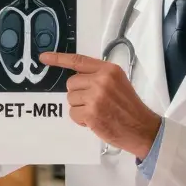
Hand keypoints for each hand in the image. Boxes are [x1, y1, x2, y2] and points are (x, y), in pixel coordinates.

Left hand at [40, 52, 161, 157]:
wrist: (142, 128)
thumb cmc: (129, 107)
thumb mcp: (118, 83)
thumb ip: (99, 76)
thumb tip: (76, 79)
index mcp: (109, 70)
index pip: (79, 61)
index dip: (58, 58)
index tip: (44, 58)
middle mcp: (101, 80)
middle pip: (71, 83)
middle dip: (78, 94)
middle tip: (95, 102)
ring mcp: (95, 96)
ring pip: (71, 99)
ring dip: (80, 108)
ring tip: (97, 112)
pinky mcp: (91, 113)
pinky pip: (73, 113)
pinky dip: (80, 120)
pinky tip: (95, 121)